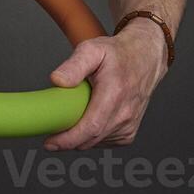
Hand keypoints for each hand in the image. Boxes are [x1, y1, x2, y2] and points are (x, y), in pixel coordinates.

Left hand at [42, 19, 167, 150]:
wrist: (144, 58)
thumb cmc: (117, 54)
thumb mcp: (92, 50)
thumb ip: (73, 66)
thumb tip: (57, 80)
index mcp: (115, 94)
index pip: (91, 127)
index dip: (68, 139)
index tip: (50, 143)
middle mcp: (125, 113)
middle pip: (91, 139)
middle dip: (67, 141)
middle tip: (49, 131)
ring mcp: (129, 125)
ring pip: (96, 142)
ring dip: (79, 138)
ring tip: (68, 119)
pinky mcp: (129, 132)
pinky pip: (104, 141)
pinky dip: (91, 137)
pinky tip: (85, 121)